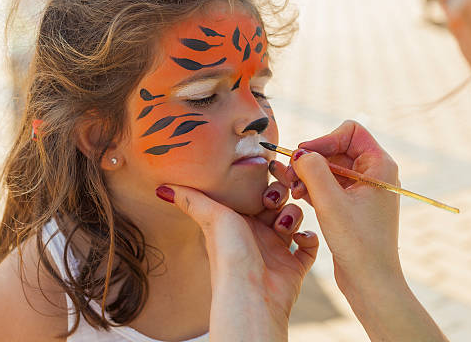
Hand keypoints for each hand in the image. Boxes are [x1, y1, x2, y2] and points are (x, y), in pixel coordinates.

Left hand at [155, 180, 318, 341]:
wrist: (251, 295)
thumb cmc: (229, 256)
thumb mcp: (211, 217)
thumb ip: (190, 199)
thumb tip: (160, 187)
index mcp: (238, 221)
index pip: (255, 193)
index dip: (264, 183)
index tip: (269, 175)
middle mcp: (257, 233)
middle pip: (277, 202)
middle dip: (281, 197)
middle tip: (275, 202)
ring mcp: (277, 249)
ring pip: (294, 219)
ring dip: (294, 216)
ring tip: (285, 225)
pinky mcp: (295, 265)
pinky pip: (309, 245)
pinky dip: (310, 238)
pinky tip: (300, 237)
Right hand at [274, 120, 400, 288]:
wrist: (371, 282)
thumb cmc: (358, 244)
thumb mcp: (331, 202)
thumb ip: (314, 170)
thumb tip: (300, 152)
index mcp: (380, 166)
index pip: (350, 131)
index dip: (324, 139)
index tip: (305, 157)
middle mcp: (375, 174)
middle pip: (337, 148)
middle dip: (313, 159)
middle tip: (291, 175)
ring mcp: (364, 190)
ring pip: (330, 167)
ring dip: (310, 174)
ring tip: (294, 189)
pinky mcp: (353, 205)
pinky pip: (330, 184)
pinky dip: (314, 187)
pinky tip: (300, 197)